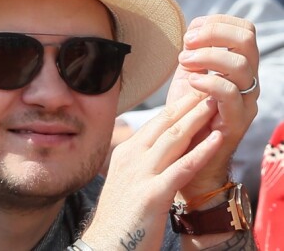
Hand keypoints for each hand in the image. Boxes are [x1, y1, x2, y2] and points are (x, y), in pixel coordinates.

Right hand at [82, 92, 224, 248]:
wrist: (106, 245)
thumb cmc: (119, 217)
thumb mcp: (125, 180)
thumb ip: (139, 161)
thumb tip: (156, 148)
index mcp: (126, 152)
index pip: (155, 122)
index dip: (176, 105)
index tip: (193, 92)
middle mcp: (132, 157)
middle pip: (164, 123)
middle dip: (187, 104)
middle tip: (207, 86)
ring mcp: (142, 174)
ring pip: (173, 138)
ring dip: (196, 119)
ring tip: (214, 103)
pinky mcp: (152, 194)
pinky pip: (182, 168)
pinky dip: (201, 151)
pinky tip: (215, 139)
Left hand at [166, 14, 258, 198]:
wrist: (186, 154)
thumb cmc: (187, 113)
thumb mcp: (190, 74)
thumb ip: (196, 51)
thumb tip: (195, 28)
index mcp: (239, 65)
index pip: (244, 29)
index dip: (217, 22)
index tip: (191, 33)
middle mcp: (248, 80)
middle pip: (247, 39)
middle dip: (213, 33)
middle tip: (188, 44)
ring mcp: (246, 100)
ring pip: (240, 65)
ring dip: (206, 57)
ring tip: (184, 63)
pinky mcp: (237, 121)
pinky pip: (230, 94)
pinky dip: (208, 81)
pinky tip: (191, 81)